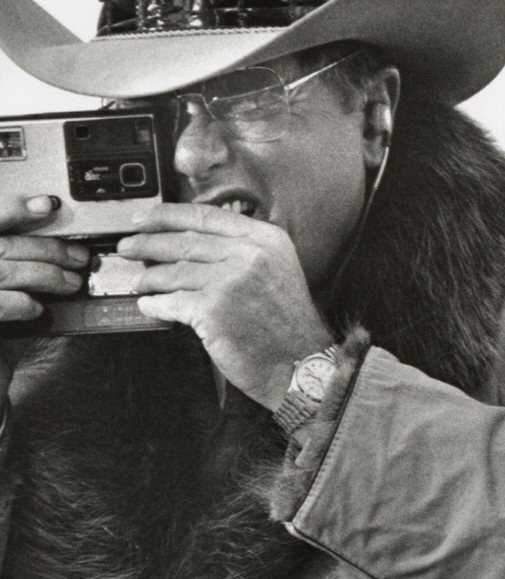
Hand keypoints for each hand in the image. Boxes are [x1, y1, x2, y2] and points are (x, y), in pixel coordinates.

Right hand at [0, 194, 88, 387]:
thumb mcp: (8, 293)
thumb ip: (21, 269)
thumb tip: (58, 253)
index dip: (14, 211)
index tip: (47, 205)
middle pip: (2, 246)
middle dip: (48, 250)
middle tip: (80, 258)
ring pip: (3, 271)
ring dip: (44, 275)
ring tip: (71, 283)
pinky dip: (19, 303)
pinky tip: (36, 309)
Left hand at [118, 203, 333, 409]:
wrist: (302, 363)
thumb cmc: (288, 324)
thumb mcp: (278, 270)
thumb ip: (244, 250)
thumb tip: (192, 241)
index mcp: (266, 240)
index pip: (206, 216)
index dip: (168, 215)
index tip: (146, 219)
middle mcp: (249, 255)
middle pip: (184, 241)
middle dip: (148, 243)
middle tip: (129, 246)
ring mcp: (230, 281)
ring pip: (173, 271)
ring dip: (148, 277)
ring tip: (137, 282)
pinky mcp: (212, 310)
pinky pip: (170, 302)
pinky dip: (154, 305)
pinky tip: (149, 305)